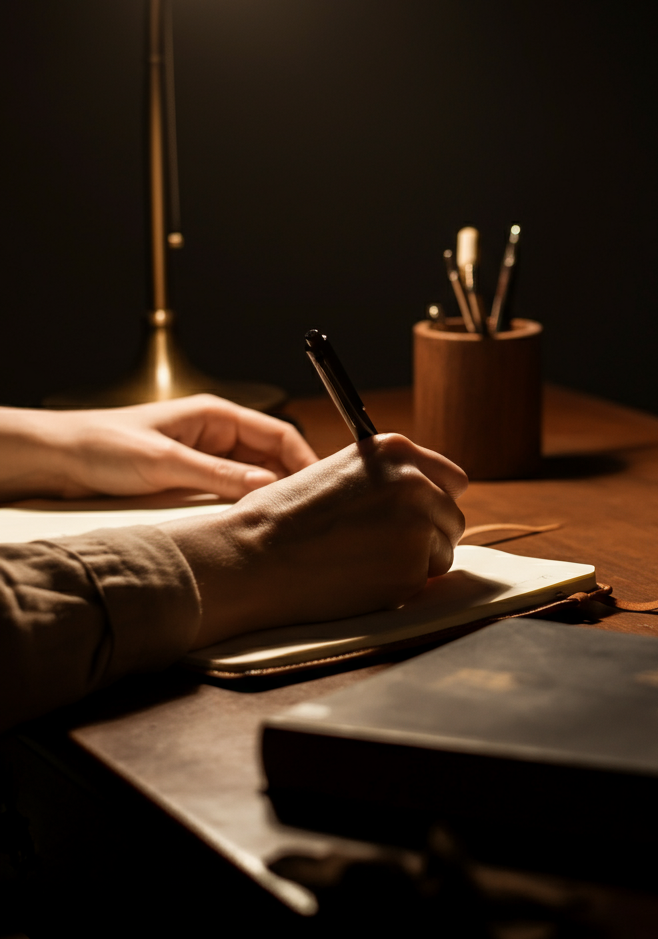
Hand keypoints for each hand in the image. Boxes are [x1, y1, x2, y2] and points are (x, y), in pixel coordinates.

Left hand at [0, 395, 318, 501]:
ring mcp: (205, 458)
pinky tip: (252, 522)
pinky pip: (231, 491)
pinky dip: (245, 505)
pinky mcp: (191, 480)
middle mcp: (216, 435)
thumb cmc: (102, 445)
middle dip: (292, 479)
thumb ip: (218, 476)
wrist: (57, 459)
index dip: (304, 458)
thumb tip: (266, 486)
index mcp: (216, 416)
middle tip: (307, 510)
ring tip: (285, 519)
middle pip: (272, 456)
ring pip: (254, 476)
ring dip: (269, 495)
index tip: (319, 486)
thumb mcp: (165, 462)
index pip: (278, 433)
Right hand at [164, 434, 467, 647]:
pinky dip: (399, 586)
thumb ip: (388, 479)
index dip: (435, 501)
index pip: (452, 479)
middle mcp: (415, 481)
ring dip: (414, 562)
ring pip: (442, 552)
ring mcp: (418, 524)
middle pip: (451, 517)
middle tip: (385, 548)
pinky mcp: (412, 568)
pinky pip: (423, 582)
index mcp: (395, 450)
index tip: (420, 516)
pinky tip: (359, 578)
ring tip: (364, 560)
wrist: (252, 556)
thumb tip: (426, 498)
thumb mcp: (342, 473)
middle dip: (428, 535)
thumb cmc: (283, 517)